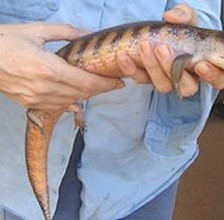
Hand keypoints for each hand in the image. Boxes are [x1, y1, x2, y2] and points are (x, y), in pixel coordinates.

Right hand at [0, 23, 124, 109]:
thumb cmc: (6, 41)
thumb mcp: (37, 31)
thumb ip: (66, 32)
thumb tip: (88, 33)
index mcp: (49, 69)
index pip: (86, 82)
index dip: (105, 84)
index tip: (119, 82)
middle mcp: (44, 87)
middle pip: (82, 93)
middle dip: (100, 89)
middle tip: (113, 84)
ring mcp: (36, 98)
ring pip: (71, 102)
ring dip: (86, 96)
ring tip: (97, 88)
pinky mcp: (28, 103)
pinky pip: (56, 106)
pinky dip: (70, 103)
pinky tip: (78, 100)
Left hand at [116, 4, 223, 96]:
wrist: (160, 31)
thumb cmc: (183, 28)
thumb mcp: (187, 17)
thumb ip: (184, 14)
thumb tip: (172, 17)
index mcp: (208, 65)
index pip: (218, 79)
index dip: (212, 75)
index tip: (201, 64)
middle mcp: (191, 78)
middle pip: (189, 87)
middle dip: (174, 69)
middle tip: (163, 49)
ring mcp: (170, 80)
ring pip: (164, 86)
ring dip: (153, 68)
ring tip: (144, 46)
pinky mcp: (151, 80)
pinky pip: (142, 80)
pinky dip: (132, 69)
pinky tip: (124, 57)